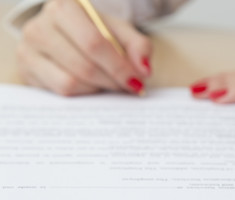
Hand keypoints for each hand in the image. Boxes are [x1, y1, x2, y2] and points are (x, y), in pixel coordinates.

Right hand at [17, 0, 151, 95]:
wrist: (66, 34)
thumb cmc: (96, 31)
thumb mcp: (120, 32)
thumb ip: (138, 46)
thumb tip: (144, 70)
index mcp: (64, 7)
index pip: (94, 43)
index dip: (119, 67)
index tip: (137, 81)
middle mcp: (40, 26)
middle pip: (84, 66)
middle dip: (112, 81)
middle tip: (128, 86)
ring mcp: (28, 49)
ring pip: (70, 82)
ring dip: (98, 88)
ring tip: (110, 83)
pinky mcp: (26, 70)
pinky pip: (59, 91)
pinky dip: (83, 93)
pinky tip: (92, 86)